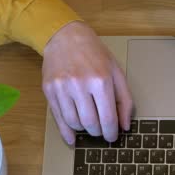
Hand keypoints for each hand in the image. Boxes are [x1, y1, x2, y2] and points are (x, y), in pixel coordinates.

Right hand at [42, 21, 132, 144]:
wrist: (65, 36)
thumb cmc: (94, 54)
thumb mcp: (116, 72)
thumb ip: (124, 100)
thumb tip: (125, 125)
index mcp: (100, 80)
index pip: (107, 118)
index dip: (111, 132)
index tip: (113, 136)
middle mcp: (79, 84)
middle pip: (90, 123)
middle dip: (98, 132)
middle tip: (102, 131)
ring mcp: (62, 88)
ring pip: (74, 123)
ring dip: (84, 130)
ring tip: (90, 125)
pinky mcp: (49, 90)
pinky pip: (58, 117)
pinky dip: (66, 131)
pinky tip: (72, 138)